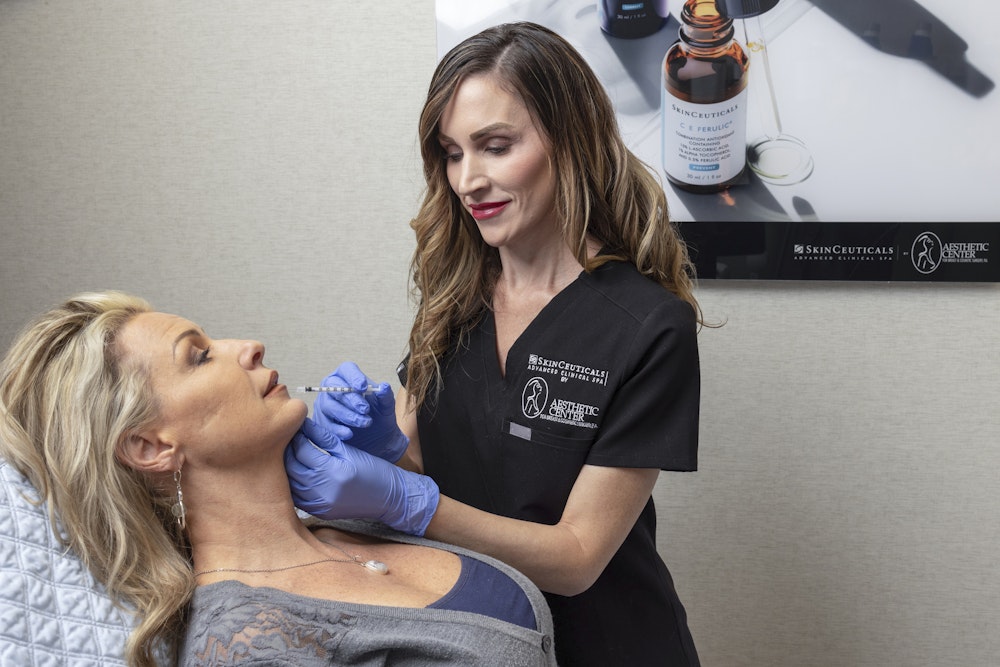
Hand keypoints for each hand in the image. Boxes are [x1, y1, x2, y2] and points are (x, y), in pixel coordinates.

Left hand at [284, 417, 437, 535]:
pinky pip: (297, 498)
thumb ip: (325, 438)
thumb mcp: (350, 450)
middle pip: (292, 468)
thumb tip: (306, 424)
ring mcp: (321, 505)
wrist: (389, 498)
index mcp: (334, 471)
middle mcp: (324, 491)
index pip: (303, 451)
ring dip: (287, 469)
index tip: (296, 429)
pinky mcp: (320, 512)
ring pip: (290, 484)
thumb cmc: (374, 471)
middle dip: (287, 451)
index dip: (297, 437)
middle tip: (288, 440)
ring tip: (289, 455)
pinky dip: (293, 485)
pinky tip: (294, 474)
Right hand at [313, 361, 408, 462]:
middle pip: (334, 387)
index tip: (363, 387)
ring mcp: (324, 404)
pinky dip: (337, 429)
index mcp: (348, 376)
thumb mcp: (386, 407)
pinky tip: (349, 433)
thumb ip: (386, 396)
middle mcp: (332, 387)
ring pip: (328, 406)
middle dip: (350, 398)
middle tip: (365, 409)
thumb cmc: (378, 415)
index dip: (353, 377)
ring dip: (347, 415)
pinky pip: (324, 424)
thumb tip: (384, 387)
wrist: (376, 438)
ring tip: (364, 422)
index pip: (346, 369)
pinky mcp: (322, 422)